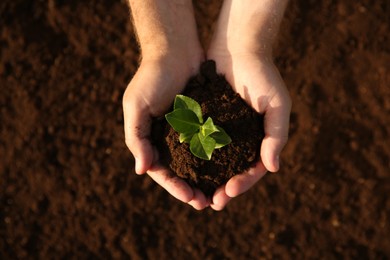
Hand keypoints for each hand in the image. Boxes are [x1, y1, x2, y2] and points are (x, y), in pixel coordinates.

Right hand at [123, 54, 211, 209]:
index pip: (162, 171)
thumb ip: (136, 137)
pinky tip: (230, 169)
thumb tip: (142, 170)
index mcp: (152, 139)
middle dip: (193, 189)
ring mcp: (188, 131)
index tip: (190, 198)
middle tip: (207, 204)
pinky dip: (219, 158)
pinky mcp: (205, 121)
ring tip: (221, 193)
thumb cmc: (151, 76)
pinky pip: (212, 143)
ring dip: (208, 179)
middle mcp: (170, 139)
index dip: (175, 187)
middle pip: (182, 172)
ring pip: (199, 162)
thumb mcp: (136, 105)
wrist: (175, 49)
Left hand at [207, 51, 290, 209]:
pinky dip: (192, 158)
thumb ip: (276, 135)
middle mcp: (240, 139)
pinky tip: (183, 169)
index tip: (228, 193)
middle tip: (210, 203)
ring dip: (205, 179)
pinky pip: (198, 143)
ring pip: (213, 162)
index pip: (252, 169)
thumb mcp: (277, 105)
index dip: (242, 183)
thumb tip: (273, 168)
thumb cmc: (262, 75)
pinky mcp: (205, 121)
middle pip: (231, 171)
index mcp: (259, 139)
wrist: (237, 48)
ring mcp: (222, 131)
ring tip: (194, 194)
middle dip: (222, 188)